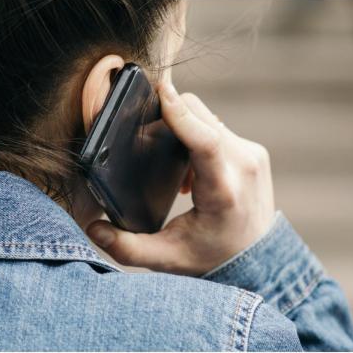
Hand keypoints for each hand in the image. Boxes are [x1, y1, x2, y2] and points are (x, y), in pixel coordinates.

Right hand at [86, 83, 274, 275]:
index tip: (160, 91)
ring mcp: (253, 156)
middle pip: (202, 117)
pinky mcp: (256, 152)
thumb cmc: (213, 258)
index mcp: (223, 192)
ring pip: (210, 118)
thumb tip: (93, 230)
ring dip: (185, 127)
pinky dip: (200, 135)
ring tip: (171, 161)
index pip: (205, 141)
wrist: (259, 261)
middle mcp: (244, 167)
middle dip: (171, 117)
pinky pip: (220, 128)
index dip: (180, 114)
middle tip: (147, 141)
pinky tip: (191, 166)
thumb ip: (126, 247)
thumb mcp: (167, 258)